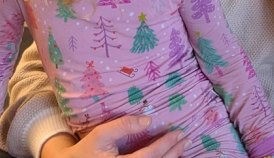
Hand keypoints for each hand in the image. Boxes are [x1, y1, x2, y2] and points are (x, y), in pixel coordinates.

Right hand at [41, 116, 189, 157]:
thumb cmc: (86, 150)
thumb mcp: (101, 134)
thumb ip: (123, 126)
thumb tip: (148, 120)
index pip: (150, 156)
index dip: (166, 144)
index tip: (179, 133)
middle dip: (174, 153)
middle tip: (187, 139)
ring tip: (183, 148)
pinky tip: (171, 157)